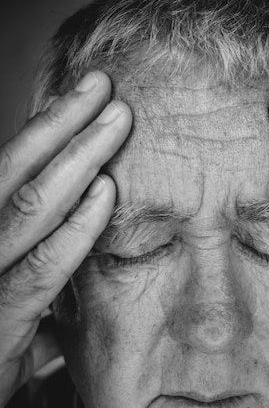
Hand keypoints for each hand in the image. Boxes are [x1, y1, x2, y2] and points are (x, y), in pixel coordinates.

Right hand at [0, 71, 131, 407]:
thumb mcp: (16, 323)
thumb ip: (44, 296)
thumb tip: (83, 292)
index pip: (13, 169)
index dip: (48, 130)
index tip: (86, 98)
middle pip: (16, 168)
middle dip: (63, 123)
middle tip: (103, 84)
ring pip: (27, 204)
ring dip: (76, 156)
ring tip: (115, 119)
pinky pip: (40, 267)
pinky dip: (75, 227)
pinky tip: (105, 194)